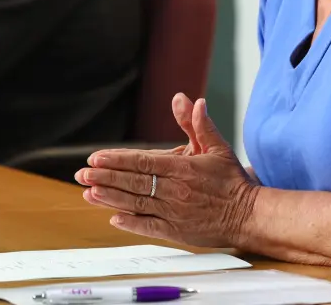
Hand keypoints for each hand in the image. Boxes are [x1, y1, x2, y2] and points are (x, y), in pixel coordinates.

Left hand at [76, 97, 258, 247]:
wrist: (249, 215)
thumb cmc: (232, 181)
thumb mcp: (216, 146)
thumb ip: (197, 123)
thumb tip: (185, 99)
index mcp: (182, 168)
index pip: (142, 162)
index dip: (117, 159)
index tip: (95, 157)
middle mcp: (175, 190)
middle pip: (133, 182)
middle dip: (105, 177)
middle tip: (81, 174)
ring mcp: (174, 212)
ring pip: (136, 204)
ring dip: (110, 198)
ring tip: (89, 193)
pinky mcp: (177, 231)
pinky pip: (148, 227)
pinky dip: (130, 223)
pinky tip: (113, 218)